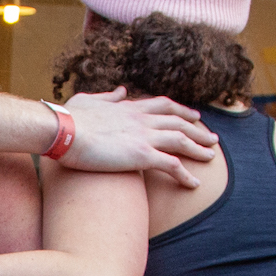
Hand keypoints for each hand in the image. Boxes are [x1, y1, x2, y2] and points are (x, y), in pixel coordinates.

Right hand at [57, 89, 217, 186]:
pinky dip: (186, 175)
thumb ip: (107, 97)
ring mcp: (144, 136)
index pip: (163, 106)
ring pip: (181, 140)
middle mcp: (141, 119)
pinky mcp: (142, 155)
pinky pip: (172, 165)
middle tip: (212, 138)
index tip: (193, 117)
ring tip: (210, 157)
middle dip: (198, 130)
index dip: (181, 111)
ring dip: (199, 148)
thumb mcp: (88, 100)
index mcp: (129, 107)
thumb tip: (120, 91)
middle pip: (179, 122)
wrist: (63, 129)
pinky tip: (194, 184)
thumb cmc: (68, 118)